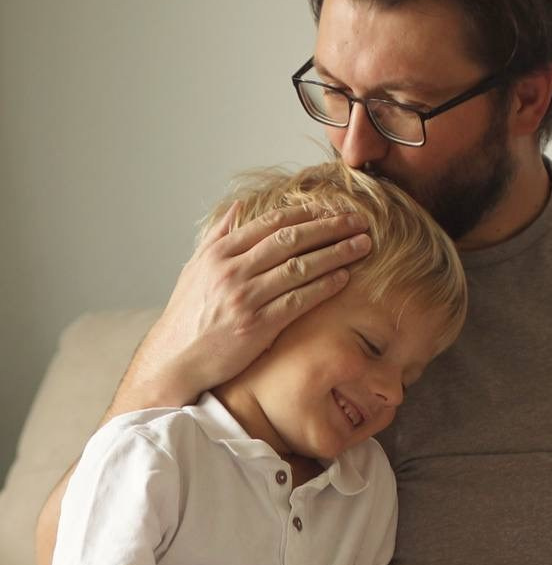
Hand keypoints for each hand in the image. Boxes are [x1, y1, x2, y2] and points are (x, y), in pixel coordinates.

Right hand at [127, 204, 372, 404]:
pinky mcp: (257, 326)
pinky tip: (344, 277)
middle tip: (358, 220)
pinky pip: (298, 301)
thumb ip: (218, 235)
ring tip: (362, 245)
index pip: (270, 224)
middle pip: (290, 240)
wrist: (177, 358)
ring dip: (335, 253)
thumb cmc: (189, 315)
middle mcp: (232, 271)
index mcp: (219, 253)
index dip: (306, 213)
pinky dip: (323, 286)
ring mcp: (245, 298)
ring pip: (299, 267)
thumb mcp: (196, 268)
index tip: (332, 208)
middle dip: (328, 227)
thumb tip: (240, 206)